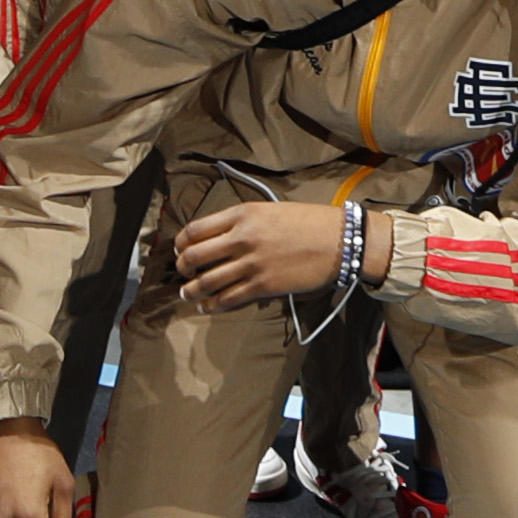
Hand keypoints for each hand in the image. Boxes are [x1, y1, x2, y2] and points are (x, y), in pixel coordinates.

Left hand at [172, 200, 363, 309]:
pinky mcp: (262, 286)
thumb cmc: (307, 222)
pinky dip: (211, 305)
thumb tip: (218, 237)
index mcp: (241, 215)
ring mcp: (251, 264)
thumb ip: (241, 221)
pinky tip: (206, 306)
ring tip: (187, 294)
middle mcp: (241, 238)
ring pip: (206, 281)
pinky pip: (227, 298)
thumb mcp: (268, 210)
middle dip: (181, 267)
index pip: (195, 230)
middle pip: (194, 256)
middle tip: (182, 272)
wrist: (338, 240)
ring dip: (191, 290)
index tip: (179, 250)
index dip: (180, 243)